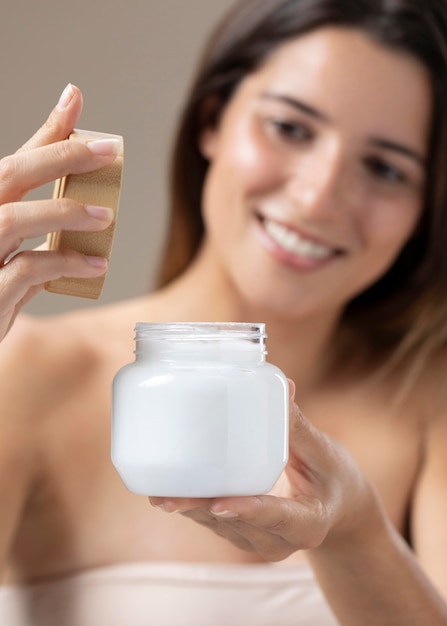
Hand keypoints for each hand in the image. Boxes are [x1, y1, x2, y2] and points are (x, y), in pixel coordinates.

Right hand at [0, 83, 120, 340]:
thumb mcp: (16, 256)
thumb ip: (42, 228)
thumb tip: (89, 207)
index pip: (14, 160)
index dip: (46, 130)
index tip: (75, 97)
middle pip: (9, 174)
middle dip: (59, 155)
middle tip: (106, 150)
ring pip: (14, 218)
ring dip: (65, 212)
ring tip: (108, 216)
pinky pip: (29, 270)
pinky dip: (67, 263)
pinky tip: (99, 263)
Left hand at [149, 381, 371, 561]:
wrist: (338, 508)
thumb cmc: (334, 478)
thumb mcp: (324, 453)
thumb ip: (298, 426)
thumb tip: (282, 385)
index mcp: (307, 524)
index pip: (276, 518)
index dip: (247, 512)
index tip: (219, 504)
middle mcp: (279, 541)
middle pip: (235, 526)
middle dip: (200, 511)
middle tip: (166, 498)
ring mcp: (258, 541)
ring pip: (218, 527)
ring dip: (189, 511)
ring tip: (157, 491)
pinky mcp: (243, 534)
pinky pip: (214, 521)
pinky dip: (194, 506)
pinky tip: (168, 489)